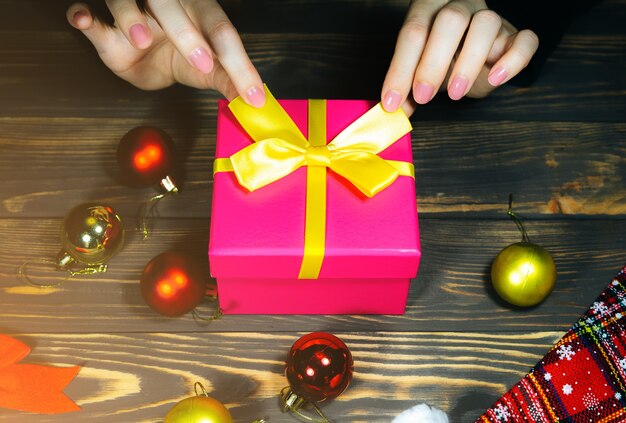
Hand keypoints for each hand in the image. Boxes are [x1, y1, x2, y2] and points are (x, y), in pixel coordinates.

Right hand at [66, 0, 264, 105]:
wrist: (147, 53)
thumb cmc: (180, 54)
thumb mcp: (208, 68)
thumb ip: (228, 79)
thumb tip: (254, 101)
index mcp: (199, 13)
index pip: (222, 32)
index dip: (238, 63)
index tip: (252, 95)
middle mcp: (167, 7)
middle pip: (174, 10)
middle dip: (188, 34)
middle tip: (203, 62)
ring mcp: (134, 12)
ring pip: (127, 3)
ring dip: (132, 17)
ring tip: (142, 39)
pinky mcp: (106, 29)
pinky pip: (89, 13)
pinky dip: (84, 15)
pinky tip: (83, 19)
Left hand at [381, 0, 538, 113]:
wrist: (472, 48)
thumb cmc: (441, 58)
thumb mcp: (419, 71)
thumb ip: (407, 88)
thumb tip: (394, 111)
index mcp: (429, 9)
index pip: (413, 33)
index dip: (400, 69)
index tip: (393, 102)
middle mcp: (461, 7)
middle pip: (451, 20)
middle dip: (434, 62)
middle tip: (423, 96)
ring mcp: (491, 18)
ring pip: (487, 24)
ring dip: (469, 61)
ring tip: (455, 93)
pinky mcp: (515, 36)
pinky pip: (526, 40)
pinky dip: (513, 60)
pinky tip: (496, 79)